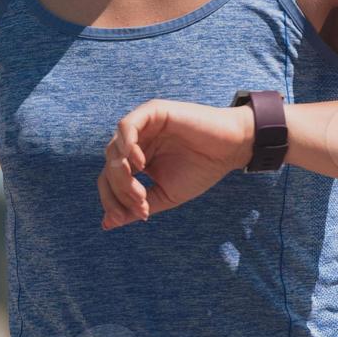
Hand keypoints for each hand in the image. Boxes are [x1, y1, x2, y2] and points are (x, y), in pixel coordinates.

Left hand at [98, 99, 254, 228]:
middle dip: (119, 191)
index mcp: (135, 160)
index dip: (112, 201)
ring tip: (141, 191)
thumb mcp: (165, 194)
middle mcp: (134, 142)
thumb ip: (137, 206)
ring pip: (113, 149)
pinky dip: (127, 145)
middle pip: (109, 167)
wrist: (229, 150)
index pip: (109, 179)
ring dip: (122, 175)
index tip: (127, 218)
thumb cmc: (201, 170)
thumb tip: (108, 224)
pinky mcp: (152, 112)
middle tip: (141, 205)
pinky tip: (139, 163)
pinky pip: (126, 126)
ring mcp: (141, 126)